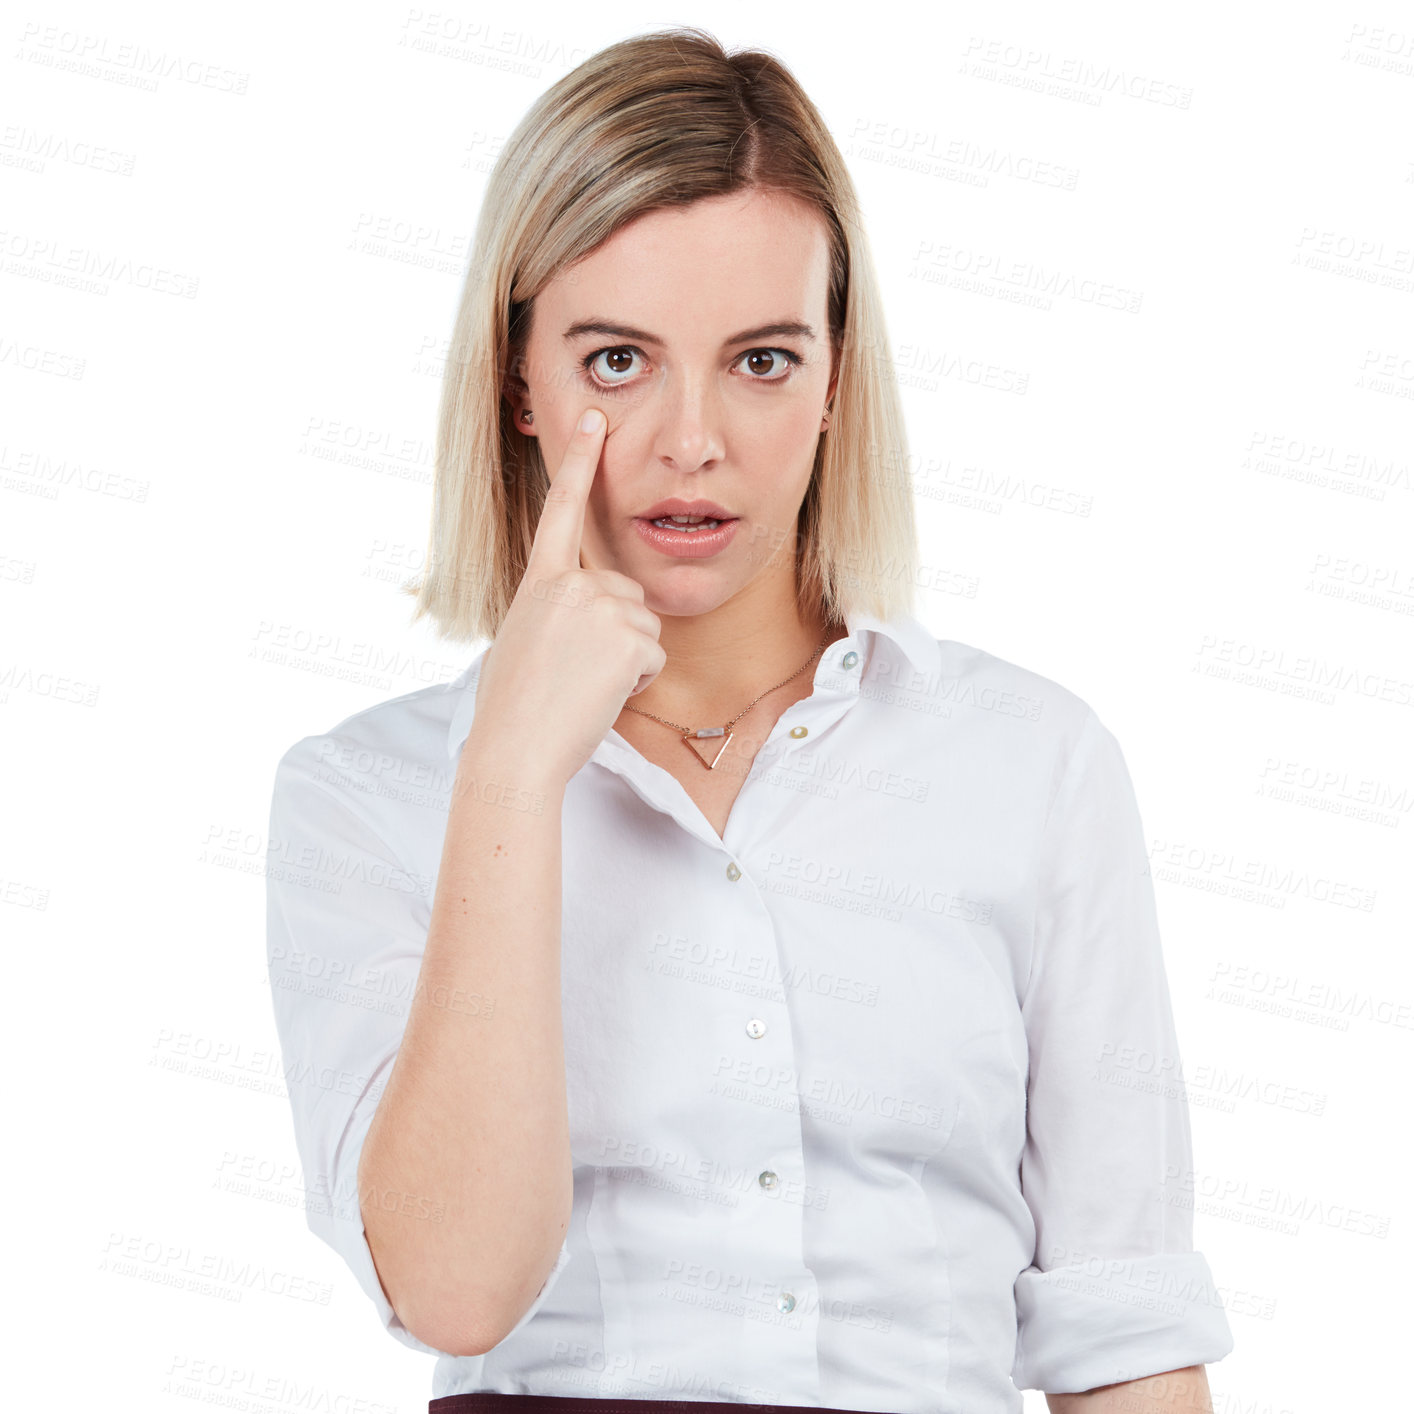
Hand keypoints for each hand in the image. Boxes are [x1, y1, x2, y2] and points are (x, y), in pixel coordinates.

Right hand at [468, 408, 665, 788]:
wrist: (515, 748)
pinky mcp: (628, 637)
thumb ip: (554, 612)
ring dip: (625, 662)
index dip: (578, 461)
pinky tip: (599, 694)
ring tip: (582, 685)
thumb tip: (583, 619)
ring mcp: (600, 607)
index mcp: (540, 582)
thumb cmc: (514, 708)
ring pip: (643, 628)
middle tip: (574, 673)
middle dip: (617, 636)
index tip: (594, 417)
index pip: (561, 509)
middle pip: (626, 595)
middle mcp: (570, 584)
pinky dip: (635, 682)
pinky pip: (653, 657)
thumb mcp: (522, 640)